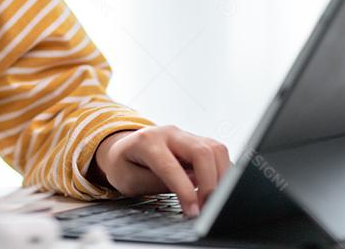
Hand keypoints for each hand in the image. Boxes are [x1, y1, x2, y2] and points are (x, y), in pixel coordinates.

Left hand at [88, 125, 230, 217]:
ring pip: (216, 149)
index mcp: (146, 141)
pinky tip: (216, 188)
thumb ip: (157, 183)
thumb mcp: (128, 180)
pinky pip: (218, 153)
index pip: (170, 166)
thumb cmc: (123, 165)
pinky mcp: (197, 141)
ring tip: (212, 201)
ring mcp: (185, 134)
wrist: (123, 147)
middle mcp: (169, 133)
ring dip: (220, 177)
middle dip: (210, 183)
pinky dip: (222, 172)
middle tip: (206, 208)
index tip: (193, 211)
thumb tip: (190, 189)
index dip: (184, 191)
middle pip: (201, 152)